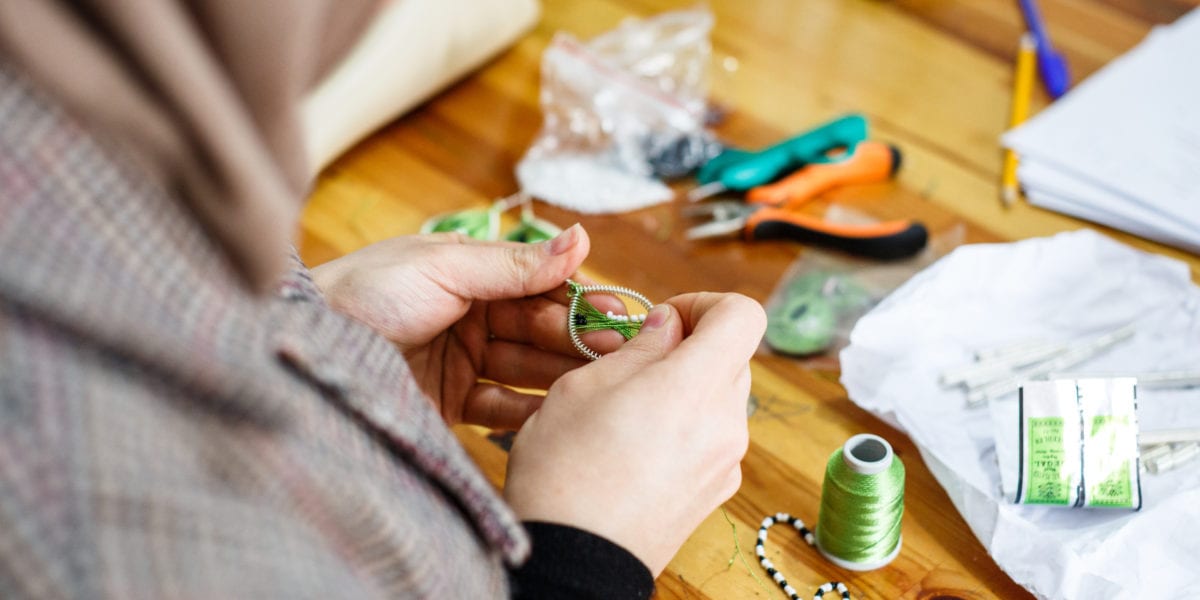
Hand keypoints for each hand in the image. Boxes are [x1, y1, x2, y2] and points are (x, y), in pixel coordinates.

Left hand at [311, 224, 624, 428]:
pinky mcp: (448, 402)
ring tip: (599, 386)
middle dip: (576, 341)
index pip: (539, 287)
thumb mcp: (445, 267)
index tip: (618, 314)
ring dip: (560, 376)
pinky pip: (498, 408)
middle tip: (618, 355)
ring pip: (525, 369)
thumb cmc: (366, 292)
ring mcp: (461, 360)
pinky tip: (559, 416)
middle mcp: (470, 315)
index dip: (578, 300)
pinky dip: (527, 412)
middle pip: (537, 329)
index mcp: (470, 274)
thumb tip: (580, 239)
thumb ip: (515, 264)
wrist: (305, 347)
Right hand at [504, 292, 765, 575]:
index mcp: (696, 386)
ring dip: (685, 389)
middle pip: (732, 357)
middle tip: (634, 365)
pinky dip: (685, 428)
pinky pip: (712, 439)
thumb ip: (639, 348)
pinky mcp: (715, 493)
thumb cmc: (565, 470)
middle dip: (689, 348)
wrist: (572, 563)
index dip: (705, 304)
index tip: (664, 321)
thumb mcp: (584, 386)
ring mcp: (726, 463)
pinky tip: (637, 450)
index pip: (745, 315)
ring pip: (721, 399)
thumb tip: (669, 327)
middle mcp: (726, 424)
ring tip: (628, 412)